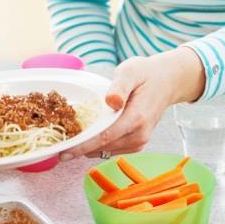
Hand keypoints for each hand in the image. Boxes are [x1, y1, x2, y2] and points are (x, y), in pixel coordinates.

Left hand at [61, 47, 204, 158]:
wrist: (167, 82)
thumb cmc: (146, 74)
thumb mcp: (131, 71)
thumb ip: (120, 86)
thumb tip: (110, 101)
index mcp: (136, 119)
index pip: (104, 137)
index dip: (82, 146)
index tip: (63, 152)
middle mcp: (138, 135)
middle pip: (102, 147)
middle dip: (79, 147)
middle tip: (57, 143)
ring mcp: (138, 142)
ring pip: (105, 150)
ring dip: (87, 147)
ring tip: (68, 137)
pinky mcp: (136, 143)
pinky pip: (111, 148)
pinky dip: (97, 144)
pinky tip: (86, 134)